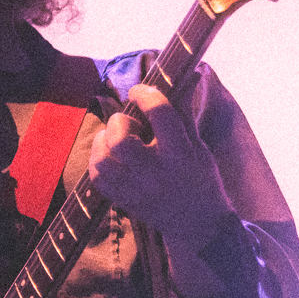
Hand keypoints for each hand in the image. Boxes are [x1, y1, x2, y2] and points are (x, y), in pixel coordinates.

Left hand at [88, 84, 235, 295]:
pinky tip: (110, 156)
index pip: (160, 114)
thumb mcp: (198, 145)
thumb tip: (192, 72)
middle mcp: (157, 174)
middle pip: (121, 141)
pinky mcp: (124, 202)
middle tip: (127, 122)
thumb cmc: (201, 178)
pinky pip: (98, 178)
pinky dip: (98, 161)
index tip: (139, 90)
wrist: (198, 225)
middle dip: (119, 122)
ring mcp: (137, 191)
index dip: (145, 94)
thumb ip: (186, 110)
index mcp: (181, 155)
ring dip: (103, 141)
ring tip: (114, 138)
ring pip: (103, 160)